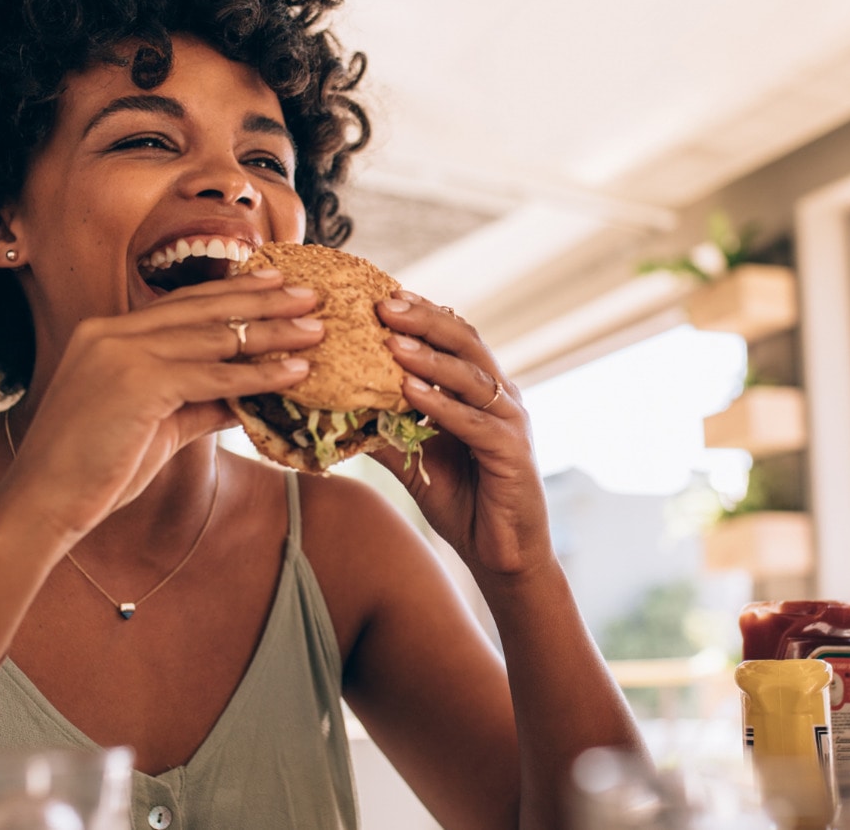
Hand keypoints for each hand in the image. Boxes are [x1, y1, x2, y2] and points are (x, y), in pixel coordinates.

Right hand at [1, 271, 324, 538]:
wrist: (44, 503)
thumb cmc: (95, 470)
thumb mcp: (156, 425)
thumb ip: (199, 402)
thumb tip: (247, 397)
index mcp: (107, 333)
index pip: (182, 304)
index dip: (232, 292)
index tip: (275, 284)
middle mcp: (111, 332)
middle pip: (204, 308)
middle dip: (263, 300)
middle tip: (310, 294)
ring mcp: (121, 353)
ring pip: (215, 337)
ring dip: (273, 333)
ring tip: (316, 331)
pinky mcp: (137, 382)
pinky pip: (214, 375)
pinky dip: (259, 374)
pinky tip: (294, 372)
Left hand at [372, 291, 550, 575]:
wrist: (502, 554)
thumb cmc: (463, 501)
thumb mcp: (415, 460)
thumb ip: (387, 430)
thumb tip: (337, 408)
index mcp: (481, 390)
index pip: (454, 337)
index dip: (421, 314)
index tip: (381, 295)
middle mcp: (501, 397)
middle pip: (465, 342)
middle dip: (424, 319)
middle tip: (384, 302)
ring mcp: (511, 422)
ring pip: (470, 376)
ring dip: (429, 356)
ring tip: (392, 339)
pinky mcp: (512, 451)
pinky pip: (473, 421)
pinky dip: (441, 404)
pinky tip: (410, 391)